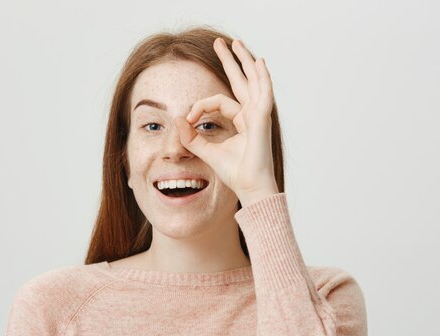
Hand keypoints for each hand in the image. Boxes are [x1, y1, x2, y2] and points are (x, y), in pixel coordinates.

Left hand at [174, 38, 278, 205]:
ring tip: (236, 43)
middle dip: (231, 61)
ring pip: (252, 81)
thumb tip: (176, 120)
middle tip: (222, 43)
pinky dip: (262, 77)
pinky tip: (259, 62)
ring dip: (244, 61)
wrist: (249, 187)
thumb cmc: (234, 173)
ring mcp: (259, 115)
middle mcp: (251, 115)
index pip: (218, 102)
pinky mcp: (262, 119)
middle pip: (241, 81)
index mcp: (241, 121)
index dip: (199, 106)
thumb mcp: (207, 151)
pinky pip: (263, 93)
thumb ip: (192, 137)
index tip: (187, 117)